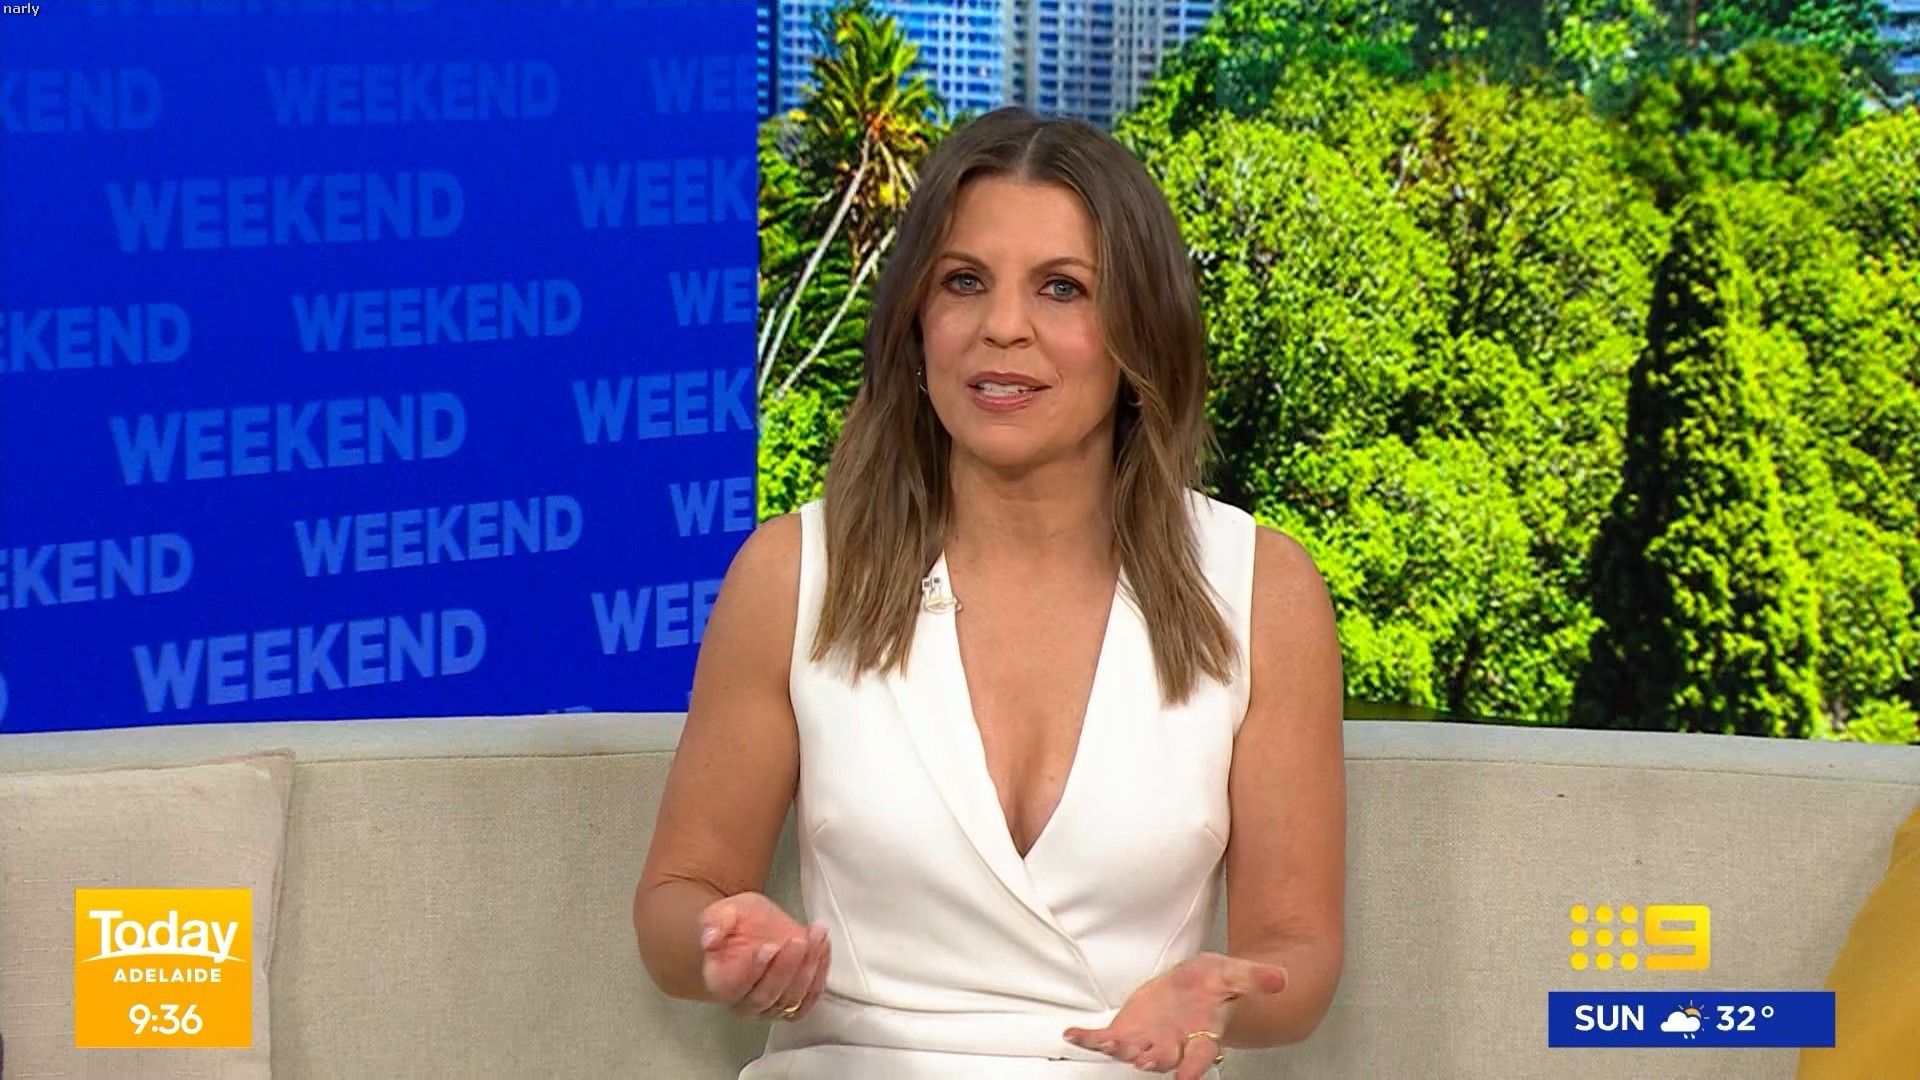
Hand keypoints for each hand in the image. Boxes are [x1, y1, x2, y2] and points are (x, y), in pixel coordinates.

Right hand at [697, 891, 830, 1021]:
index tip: (770, 946)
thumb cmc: (735, 923)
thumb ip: (715, 924)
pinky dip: (820, 974)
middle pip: (765, 996)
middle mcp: (743, 1003)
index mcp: (720, 983)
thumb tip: (709, 939)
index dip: (753, 970)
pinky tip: (824, 946)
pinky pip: (809, 998)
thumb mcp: (722, 913)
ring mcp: (770, 1008)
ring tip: (817, 936)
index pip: (734, 986)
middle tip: (798, 940)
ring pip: (791, 999)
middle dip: (786, 968)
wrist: (751, 929)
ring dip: (808, 968)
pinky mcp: (793, 1005)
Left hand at [1063, 952, 1286, 1076]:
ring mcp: (1148, 1041)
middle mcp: (1174, 1045)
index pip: (1201, 1055)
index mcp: (1203, 1035)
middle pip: (1163, 1058)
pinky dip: (1088, 1038)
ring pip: (1131, 1051)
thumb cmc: (1215, 985)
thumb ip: (1254, 978)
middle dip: (1152, 1059)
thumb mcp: (1234, 973)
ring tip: (1104, 1042)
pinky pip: (1105, 1039)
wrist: (1195, 987)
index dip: (1193, 1067)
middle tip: (1143, 1059)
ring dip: (1117, 1049)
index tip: (1187, 1078)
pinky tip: (1073, 1034)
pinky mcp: (1128, 1031)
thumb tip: (1282, 978)